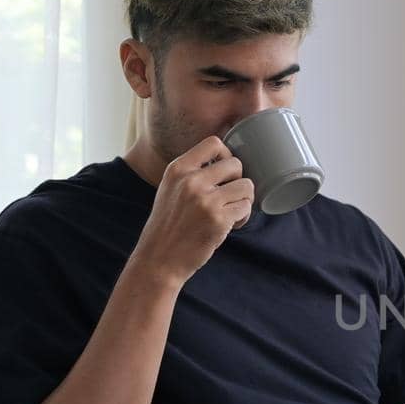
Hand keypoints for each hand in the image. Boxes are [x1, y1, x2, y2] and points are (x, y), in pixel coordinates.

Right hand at [131, 137, 254, 286]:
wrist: (158, 260)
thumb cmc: (167, 227)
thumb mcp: (170, 189)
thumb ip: (191, 174)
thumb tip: (226, 161)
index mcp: (178, 169)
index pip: (214, 143)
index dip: (227, 155)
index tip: (224, 172)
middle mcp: (191, 180)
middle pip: (236, 164)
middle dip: (238, 181)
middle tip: (229, 197)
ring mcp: (205, 200)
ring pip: (246, 186)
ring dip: (244, 200)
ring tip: (231, 212)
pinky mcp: (218, 219)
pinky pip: (246, 208)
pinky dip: (243, 217)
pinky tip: (230, 225)